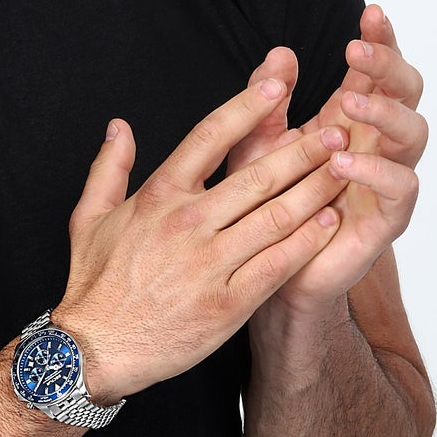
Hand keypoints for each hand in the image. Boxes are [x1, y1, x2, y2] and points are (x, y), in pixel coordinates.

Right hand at [55, 73, 351, 403]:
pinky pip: (279, 264)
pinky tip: (331, 222)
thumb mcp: (89, 217)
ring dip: (317, 188)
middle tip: (336, 127)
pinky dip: (309, 240)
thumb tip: (120, 126)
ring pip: (277, 215)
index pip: (210, 136)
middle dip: (304, 148)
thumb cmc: (96, 283)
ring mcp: (210, 263)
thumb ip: (108, 167)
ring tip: (347, 167)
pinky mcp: (228, 303)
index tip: (279, 87)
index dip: (248, 107)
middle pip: (258, 174)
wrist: (96, 349)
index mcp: (158, 196)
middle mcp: (188, 223)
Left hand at [230, 5, 426, 316]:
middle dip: (388, 66)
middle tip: (357, 51)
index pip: (376, 70)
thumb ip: (266, 99)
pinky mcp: (386, 219)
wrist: (268, 269)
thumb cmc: (267, 201)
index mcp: (351, 118)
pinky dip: (375, 171)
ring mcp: (386, 179)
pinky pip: (401, 189)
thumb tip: (280, 54)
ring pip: (414, 134)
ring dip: (385, 113)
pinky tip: (343, 161)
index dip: (381, 40)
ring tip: (349, 102)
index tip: (370, 12)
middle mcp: (376, 143)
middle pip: (407, 92)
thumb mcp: (256, 142)